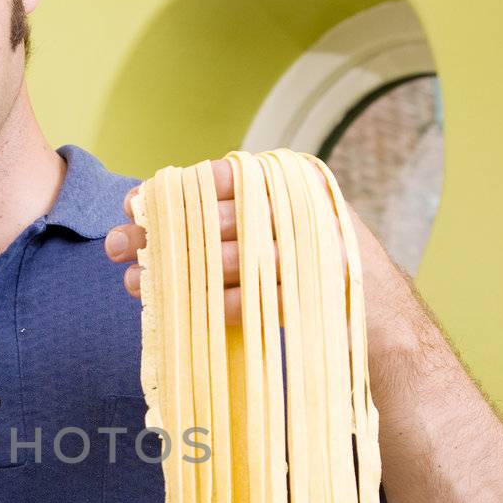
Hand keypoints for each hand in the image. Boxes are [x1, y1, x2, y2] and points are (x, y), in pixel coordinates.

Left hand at [104, 156, 362, 327]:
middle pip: (213, 218)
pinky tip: (179, 306)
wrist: (385, 323)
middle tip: (116, 244)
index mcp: (290, 185)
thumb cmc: (315, 274)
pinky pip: (248, 298)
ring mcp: (308, 253)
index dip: (172, 192)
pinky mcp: (311, 295)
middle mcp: (300, 211)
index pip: (221, 179)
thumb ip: (236, 219)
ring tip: (132, 279)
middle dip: (158, 234)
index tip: (131, 203)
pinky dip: (213, 303)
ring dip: (174, 272)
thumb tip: (159, 221)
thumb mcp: (284, 232)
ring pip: (225, 257)